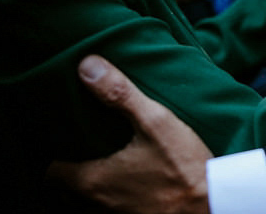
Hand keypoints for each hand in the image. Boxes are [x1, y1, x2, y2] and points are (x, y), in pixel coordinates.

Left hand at [47, 56, 211, 213]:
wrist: (215, 204)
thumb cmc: (184, 168)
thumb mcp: (155, 121)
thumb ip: (119, 94)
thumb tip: (87, 66)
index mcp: (93, 180)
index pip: (51, 173)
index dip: (54, 155)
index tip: (62, 136)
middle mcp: (98, 204)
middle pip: (69, 188)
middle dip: (73, 167)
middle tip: (85, 144)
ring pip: (90, 200)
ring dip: (95, 181)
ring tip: (109, 158)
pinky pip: (113, 207)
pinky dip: (115, 193)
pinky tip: (133, 177)